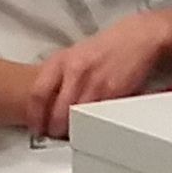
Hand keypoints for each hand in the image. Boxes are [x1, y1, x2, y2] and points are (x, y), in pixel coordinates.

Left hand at [22, 15, 171, 138]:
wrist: (137, 37)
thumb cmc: (105, 47)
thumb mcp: (73, 54)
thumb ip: (56, 75)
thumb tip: (43, 100)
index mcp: (61, 60)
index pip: (37, 94)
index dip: (34, 116)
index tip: (35, 126)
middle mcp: (75, 71)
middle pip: (56, 113)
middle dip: (54, 130)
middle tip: (55, 134)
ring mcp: (95, 83)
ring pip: (76, 120)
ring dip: (73, 131)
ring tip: (74, 132)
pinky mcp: (114, 93)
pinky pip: (97, 118)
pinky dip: (93, 127)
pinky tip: (92, 125)